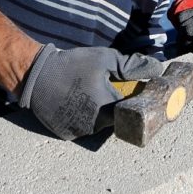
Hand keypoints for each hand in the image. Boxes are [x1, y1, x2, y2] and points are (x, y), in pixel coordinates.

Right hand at [17, 44, 163, 139]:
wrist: (36, 75)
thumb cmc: (72, 64)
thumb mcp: (104, 58)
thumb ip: (131, 65)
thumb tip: (156, 68)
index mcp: (107, 107)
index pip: (130, 111)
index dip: (132, 102)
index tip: (129, 93)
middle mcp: (95, 125)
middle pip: (114, 119)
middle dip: (113, 107)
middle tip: (104, 90)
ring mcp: (79, 132)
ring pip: (98, 125)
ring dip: (98, 114)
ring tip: (88, 95)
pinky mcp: (66, 134)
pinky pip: (82, 128)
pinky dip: (82, 119)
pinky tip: (75, 103)